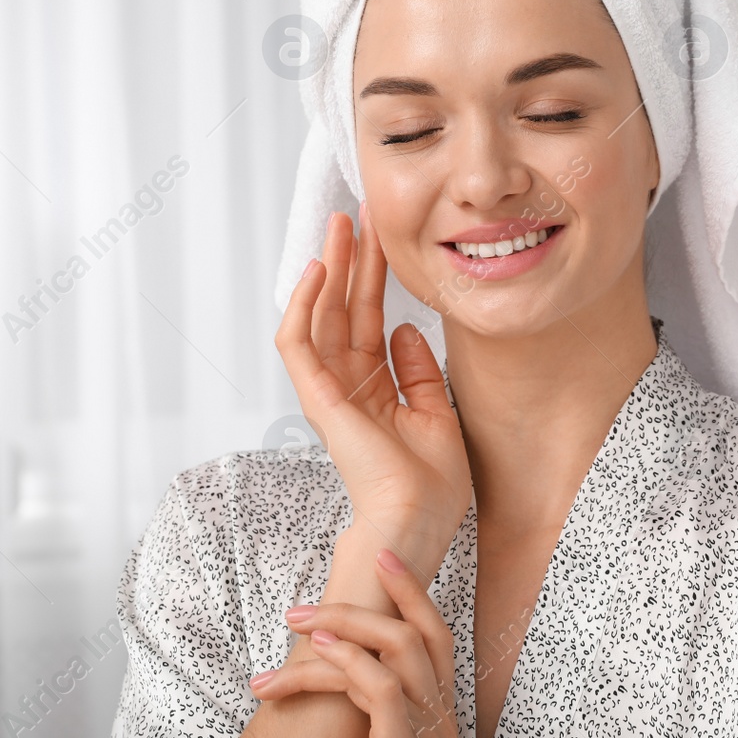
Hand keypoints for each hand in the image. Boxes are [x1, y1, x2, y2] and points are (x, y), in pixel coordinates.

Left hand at [250, 549, 457, 737]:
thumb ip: (370, 712)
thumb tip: (332, 664)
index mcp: (439, 720)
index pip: (438, 639)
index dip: (414, 594)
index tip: (384, 556)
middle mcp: (443, 723)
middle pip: (425, 633)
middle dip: (379, 594)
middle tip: (313, 596)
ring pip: (399, 649)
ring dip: (342, 625)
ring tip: (296, 623)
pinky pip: (382, 688)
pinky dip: (347, 662)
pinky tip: (313, 654)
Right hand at [275, 205, 471, 583]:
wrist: (419, 521)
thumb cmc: (432, 485)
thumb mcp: (438, 414)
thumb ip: (419, 371)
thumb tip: (407, 330)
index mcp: (375, 391)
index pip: (369, 321)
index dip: (375, 278)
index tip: (382, 238)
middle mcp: (348, 387)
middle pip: (344, 310)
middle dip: (351, 261)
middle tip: (355, 216)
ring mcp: (330, 392)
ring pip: (319, 317)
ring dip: (327, 270)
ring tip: (338, 227)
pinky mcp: (318, 398)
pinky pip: (299, 344)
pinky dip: (303, 305)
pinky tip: (319, 271)